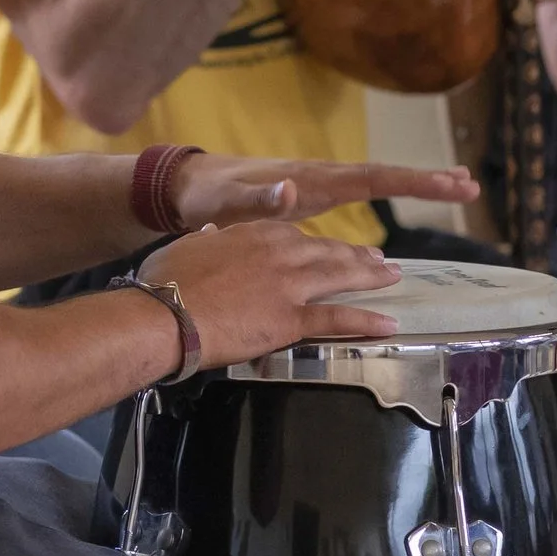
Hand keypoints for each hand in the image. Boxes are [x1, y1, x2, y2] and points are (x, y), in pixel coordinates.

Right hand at [146, 218, 402, 366]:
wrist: (165, 314)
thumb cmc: (166, 282)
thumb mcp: (187, 247)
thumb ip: (208, 240)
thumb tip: (213, 232)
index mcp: (254, 232)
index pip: (295, 234)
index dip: (318, 242)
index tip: (330, 246)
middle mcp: (279, 252)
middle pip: (327, 251)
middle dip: (356, 255)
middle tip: (379, 259)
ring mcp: (289, 285)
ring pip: (339, 276)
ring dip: (370, 276)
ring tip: (391, 277)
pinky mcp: (291, 318)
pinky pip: (337, 318)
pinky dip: (365, 320)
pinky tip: (387, 324)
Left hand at [169, 154, 478, 229]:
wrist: (190, 187)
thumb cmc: (208, 199)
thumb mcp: (228, 204)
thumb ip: (258, 201)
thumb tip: (290, 190)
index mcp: (311, 180)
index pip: (373, 178)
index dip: (413, 182)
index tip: (451, 184)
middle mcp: (321, 175)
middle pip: (385, 174)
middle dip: (428, 179)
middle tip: (470, 184)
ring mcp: (319, 182)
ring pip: (377, 179)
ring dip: (417, 181)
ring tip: (457, 184)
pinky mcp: (313, 192)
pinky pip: (362, 189)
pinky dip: (392, 189)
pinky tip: (408, 196)